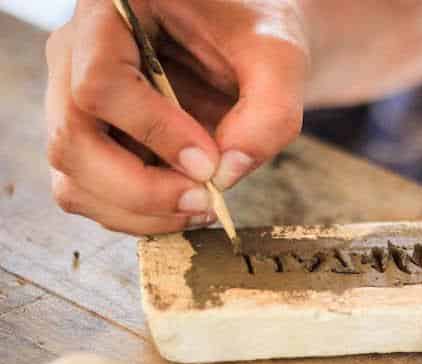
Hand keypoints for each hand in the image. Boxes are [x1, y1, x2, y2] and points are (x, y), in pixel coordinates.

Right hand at [45, 0, 306, 233]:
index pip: (101, 83)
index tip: (208, 161)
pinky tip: (184, 206)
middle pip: (73, 141)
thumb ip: (269, 111)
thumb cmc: (253, 32)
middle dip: (140, 189)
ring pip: (74, 180)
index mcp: (110, 15)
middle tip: (203, 201)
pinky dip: (138, 216)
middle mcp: (76, 57)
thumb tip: (226, 175)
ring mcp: (76, 104)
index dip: (154, 132)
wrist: (244, 41)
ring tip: (200, 206)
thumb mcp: (278, 56)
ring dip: (139, 211)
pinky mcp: (93, 143)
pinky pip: (92, 196)